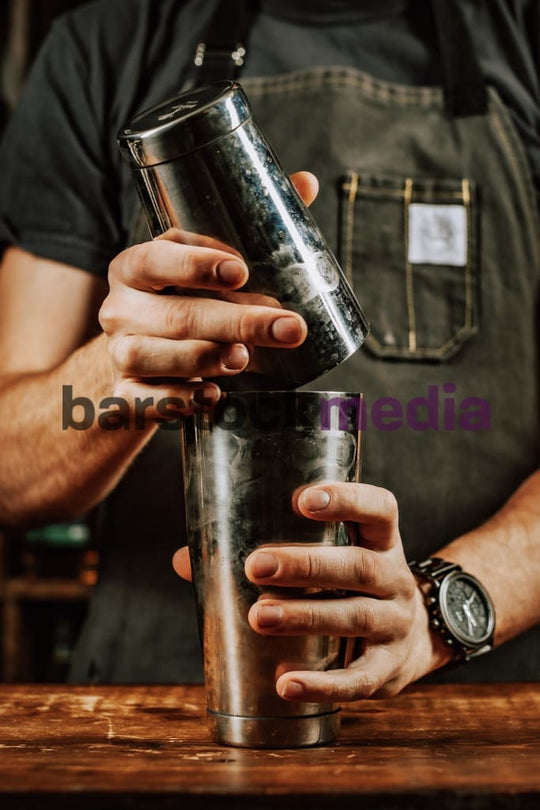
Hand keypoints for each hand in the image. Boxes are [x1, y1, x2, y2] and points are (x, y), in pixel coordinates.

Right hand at [99, 171, 317, 417]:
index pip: (155, 258)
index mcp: (134, 267)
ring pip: (153, 356)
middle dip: (236, 321)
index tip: (242, 271)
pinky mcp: (126, 393)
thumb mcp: (204, 267)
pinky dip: (178, 400)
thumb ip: (249, 228)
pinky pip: (144, 400)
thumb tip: (306, 183)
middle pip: (173, 315)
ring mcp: (119, 353)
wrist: (138, 361)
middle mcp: (120, 309)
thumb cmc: (182, 302)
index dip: (196, 264)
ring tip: (244, 358)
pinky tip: (212, 395)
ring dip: (203, 358)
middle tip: (288, 328)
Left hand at [173, 482, 451, 700]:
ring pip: (355, 617)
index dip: (347, 499)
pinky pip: (359, 678)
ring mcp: (397, 624)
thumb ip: (265, 549)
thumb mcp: (329, 557)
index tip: (302, 498)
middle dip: (307, 565)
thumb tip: (184, 559)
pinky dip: (323, 683)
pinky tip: (285, 683)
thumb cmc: (348, 586)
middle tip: (256, 566)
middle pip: (359, 566)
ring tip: (258, 617)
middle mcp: (395, 578)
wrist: (413, 640)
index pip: (378, 508)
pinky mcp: (390, 670)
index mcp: (381, 540)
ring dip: (305, 616)